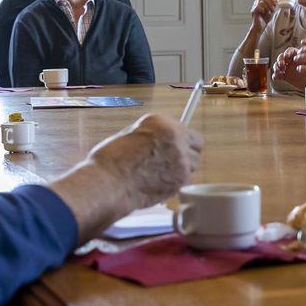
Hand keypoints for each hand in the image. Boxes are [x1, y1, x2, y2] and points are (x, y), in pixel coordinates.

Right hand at [50, 114, 203, 241]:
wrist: (109, 183)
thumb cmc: (111, 161)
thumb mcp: (132, 134)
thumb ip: (153, 136)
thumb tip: (163, 142)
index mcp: (161, 122)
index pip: (187, 130)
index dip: (181, 140)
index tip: (176, 146)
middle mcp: (175, 138)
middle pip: (196, 146)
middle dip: (186, 153)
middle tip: (171, 161)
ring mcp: (181, 159)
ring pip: (193, 164)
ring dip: (182, 168)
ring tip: (162, 173)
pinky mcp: (180, 180)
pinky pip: (186, 180)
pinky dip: (176, 182)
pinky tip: (159, 182)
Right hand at [250, 0, 277, 30]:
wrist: (260, 26)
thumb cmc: (265, 19)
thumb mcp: (271, 10)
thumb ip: (274, 5)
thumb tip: (280, 2)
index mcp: (262, 1)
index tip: (276, 2)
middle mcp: (257, 2)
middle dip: (270, 2)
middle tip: (273, 8)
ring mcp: (254, 6)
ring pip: (261, 2)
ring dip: (267, 6)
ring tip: (269, 12)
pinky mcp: (253, 10)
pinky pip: (258, 6)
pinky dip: (262, 9)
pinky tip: (264, 12)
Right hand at [273, 46, 298, 84]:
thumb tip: (304, 54)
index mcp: (298, 56)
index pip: (289, 51)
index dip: (287, 53)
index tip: (288, 56)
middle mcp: (292, 61)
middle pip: (282, 57)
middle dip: (280, 59)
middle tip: (282, 64)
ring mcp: (288, 69)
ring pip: (278, 66)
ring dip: (276, 67)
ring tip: (279, 71)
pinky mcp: (286, 77)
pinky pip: (277, 75)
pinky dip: (275, 76)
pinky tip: (277, 77)